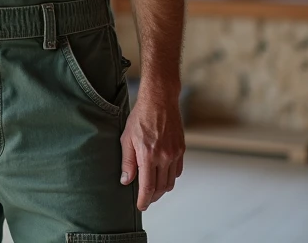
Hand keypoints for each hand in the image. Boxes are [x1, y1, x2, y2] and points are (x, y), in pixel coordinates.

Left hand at [120, 86, 184, 210]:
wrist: (160, 100)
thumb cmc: (141, 116)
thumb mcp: (127, 138)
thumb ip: (127, 162)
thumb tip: (126, 181)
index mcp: (148, 155)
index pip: (148, 186)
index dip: (144, 200)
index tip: (141, 206)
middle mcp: (164, 156)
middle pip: (160, 188)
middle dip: (152, 197)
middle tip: (145, 200)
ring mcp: (175, 153)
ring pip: (170, 182)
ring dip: (162, 189)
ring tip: (153, 189)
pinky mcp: (181, 149)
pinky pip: (177, 171)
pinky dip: (170, 178)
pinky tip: (162, 175)